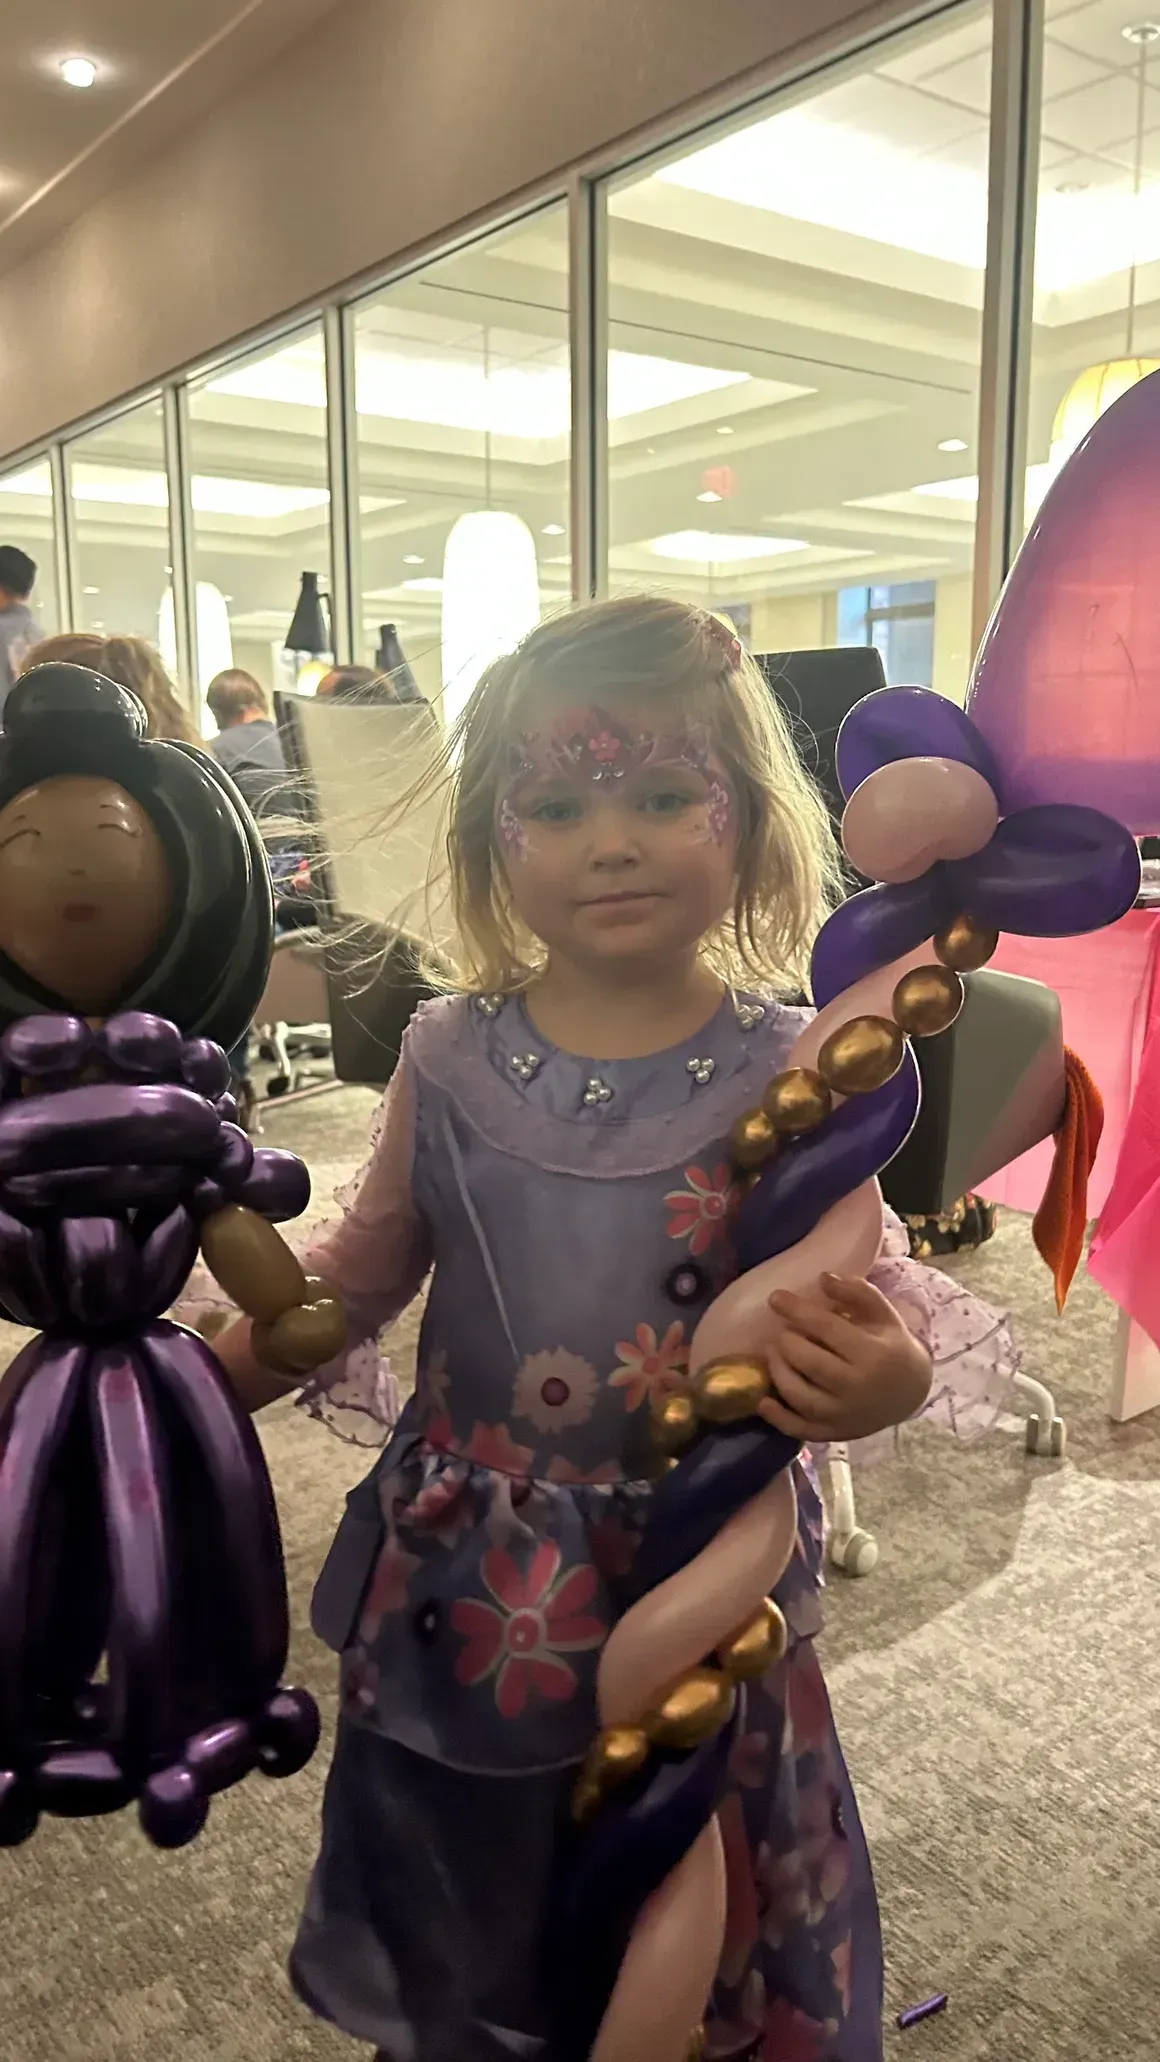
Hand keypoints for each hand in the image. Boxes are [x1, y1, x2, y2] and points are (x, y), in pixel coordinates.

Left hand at [757, 1272, 931, 1444]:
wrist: (911, 1392)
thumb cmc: (892, 1347)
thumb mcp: (883, 1315)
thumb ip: (857, 1292)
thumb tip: (823, 1278)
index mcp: (872, 1354)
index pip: (826, 1328)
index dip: (797, 1310)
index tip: (775, 1298)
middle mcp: (857, 1387)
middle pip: (809, 1362)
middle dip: (787, 1342)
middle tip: (782, 1332)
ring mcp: (845, 1414)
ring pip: (800, 1396)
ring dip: (778, 1371)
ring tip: (773, 1353)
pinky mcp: (835, 1433)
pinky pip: (801, 1430)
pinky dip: (778, 1418)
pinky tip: (763, 1401)